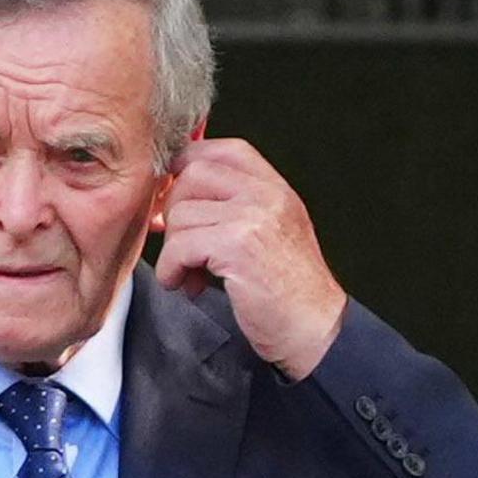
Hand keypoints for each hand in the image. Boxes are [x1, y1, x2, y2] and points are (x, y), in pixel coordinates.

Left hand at [154, 138, 348, 377]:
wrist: (312, 327)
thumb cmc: (282, 289)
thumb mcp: (261, 235)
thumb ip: (227, 210)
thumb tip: (165, 200)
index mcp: (275, 188)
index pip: (222, 149)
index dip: (188, 167)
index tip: (175, 201)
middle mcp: (268, 195)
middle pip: (192, 174)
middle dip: (174, 212)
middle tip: (182, 247)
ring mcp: (255, 216)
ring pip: (180, 213)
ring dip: (174, 250)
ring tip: (191, 274)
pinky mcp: (239, 245)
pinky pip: (180, 245)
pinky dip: (172, 270)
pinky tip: (188, 285)